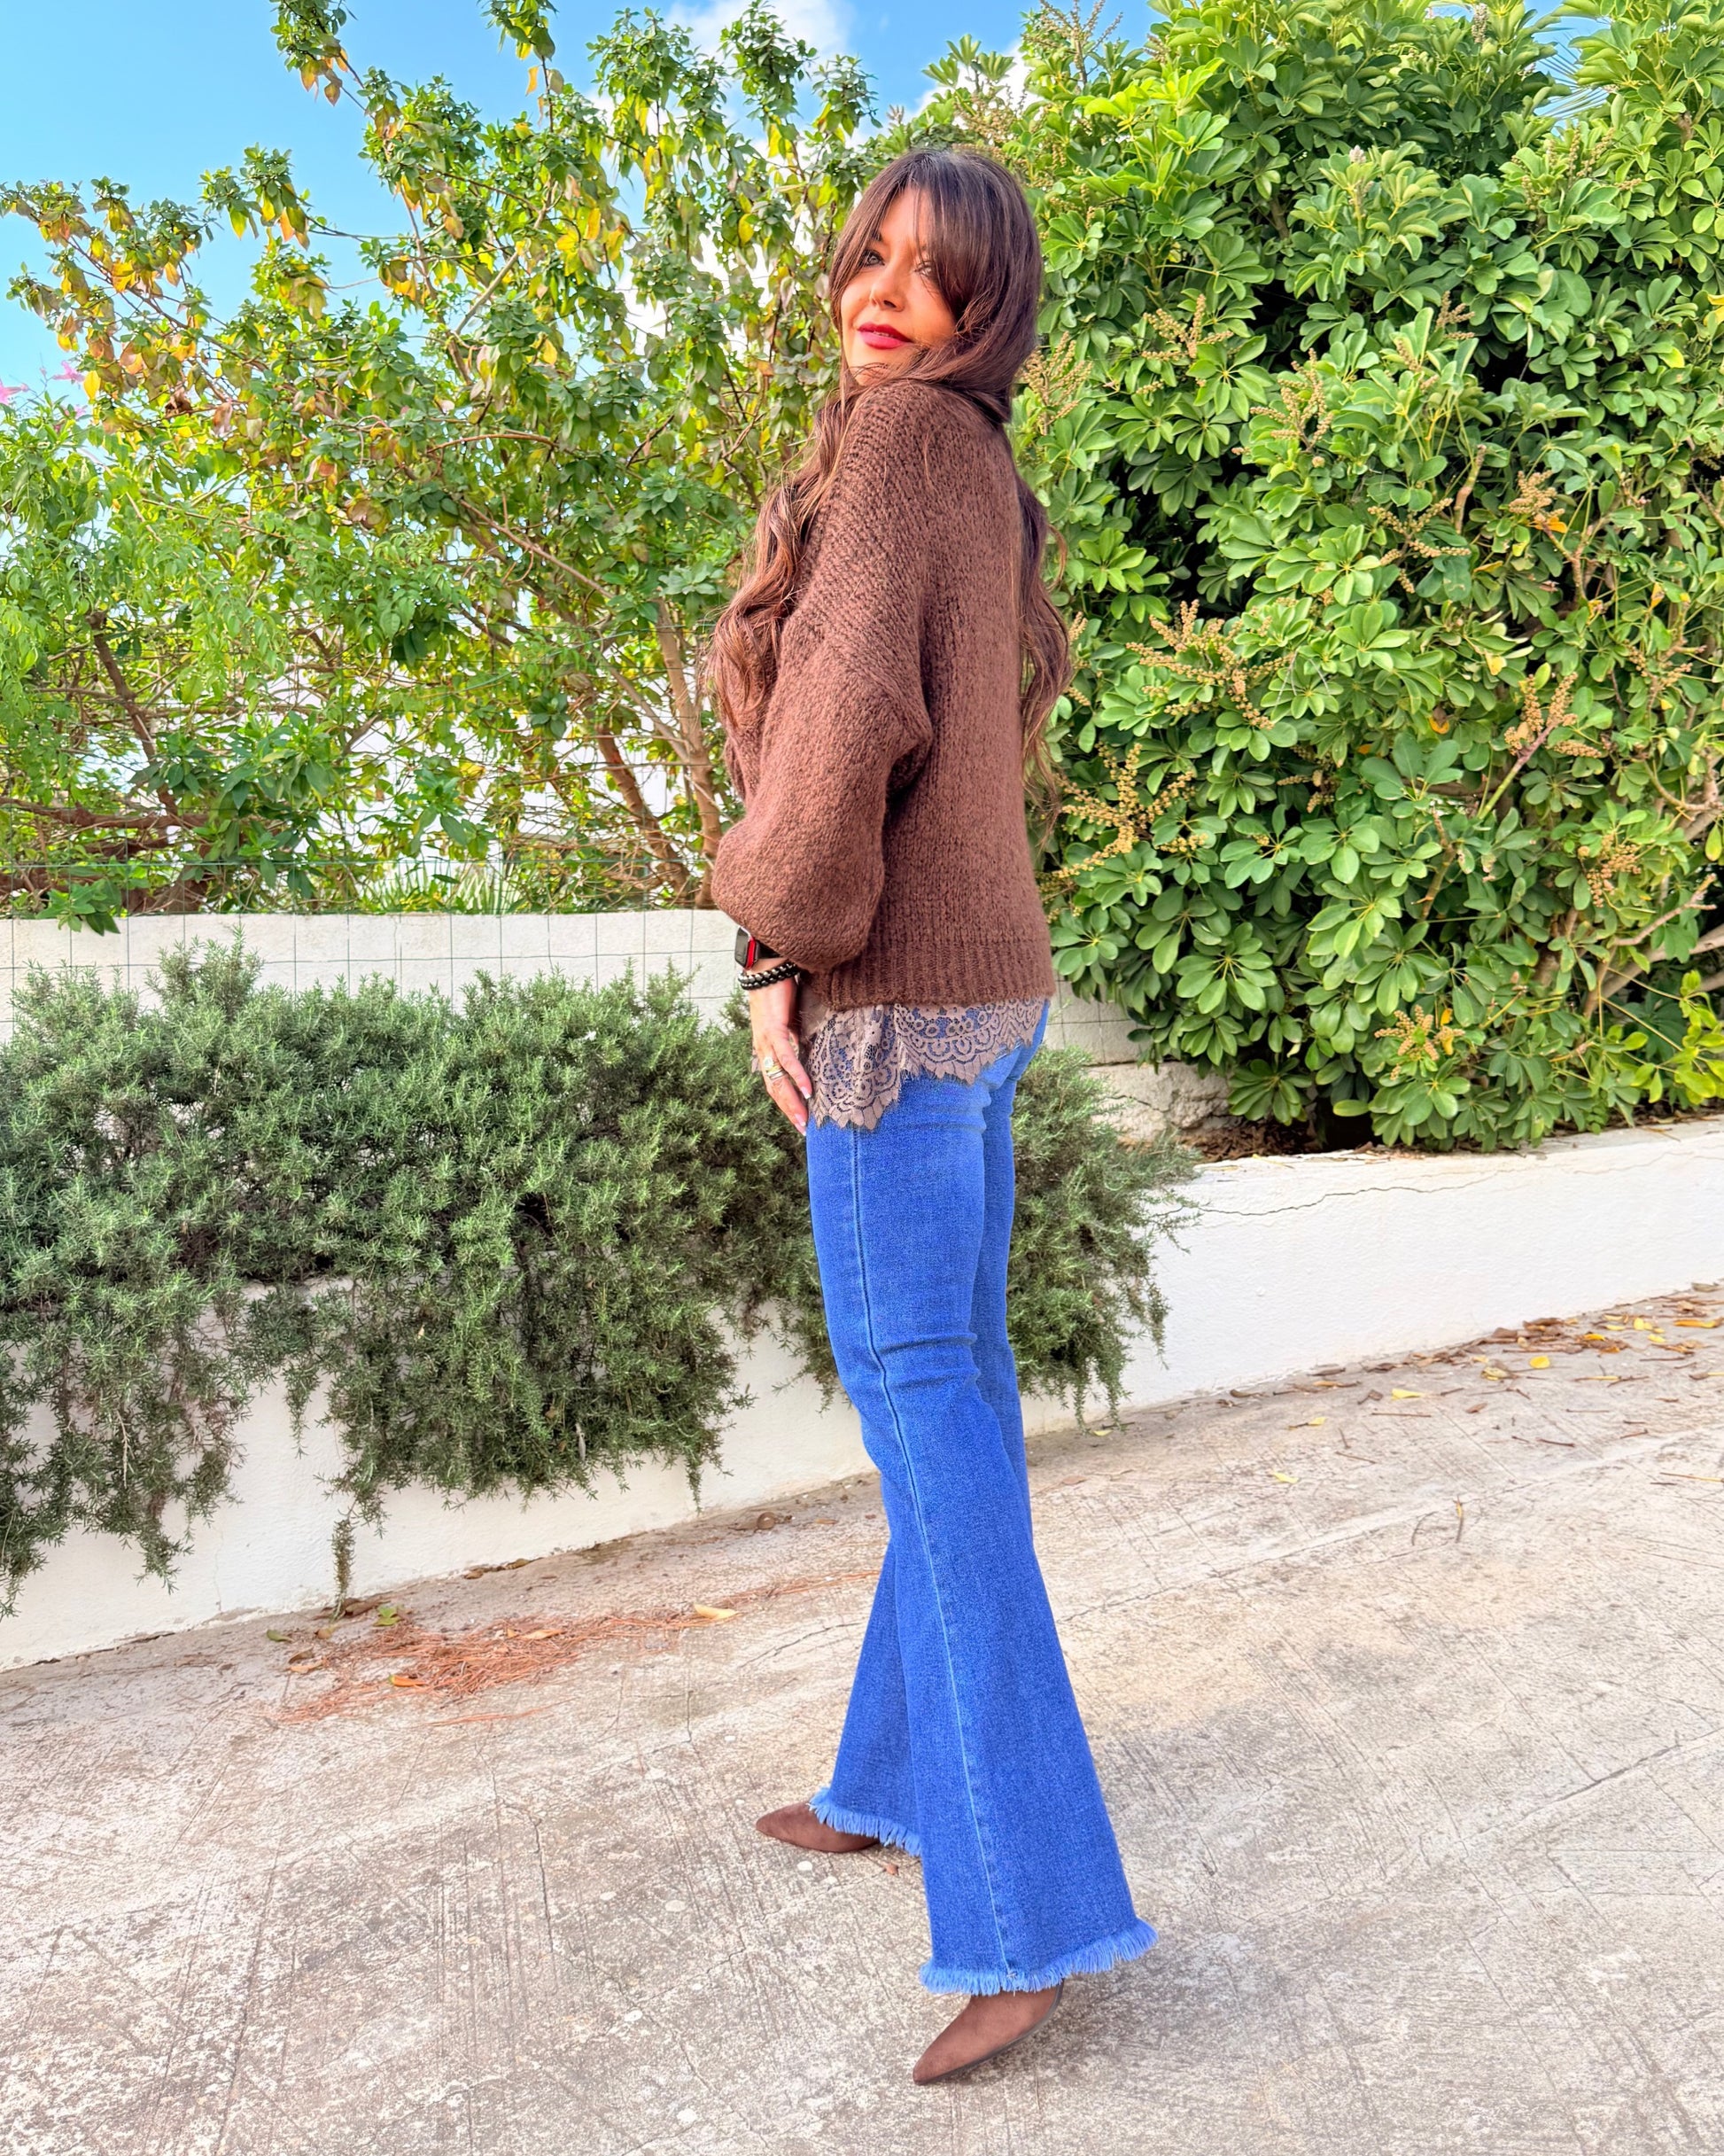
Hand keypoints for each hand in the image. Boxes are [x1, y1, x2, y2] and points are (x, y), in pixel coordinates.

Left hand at [749, 975, 811, 1134]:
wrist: (767, 966)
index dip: (785, 1101)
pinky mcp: (774, 1029)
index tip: (799, 1118)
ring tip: (804, 1119)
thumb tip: (807, 1048)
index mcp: (765, 1047)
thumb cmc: (779, 990)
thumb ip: (796, 1036)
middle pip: (774, 1087)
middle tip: (802, 1129)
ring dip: (791, 1101)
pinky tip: (807, 1090)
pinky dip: (797, 1075)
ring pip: (778, 1078)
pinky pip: (786, 1057)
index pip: (774, 1081)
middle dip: (788, 1110)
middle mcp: (762, 1048)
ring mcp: (766, 1040)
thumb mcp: (791, 1020)